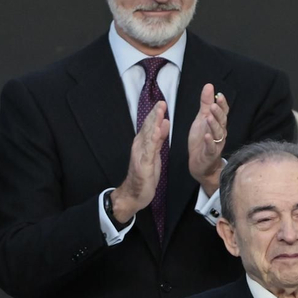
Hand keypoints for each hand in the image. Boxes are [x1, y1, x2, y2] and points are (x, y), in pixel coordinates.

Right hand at [112, 102, 169, 223]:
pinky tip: (156, 131)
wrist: (133, 194)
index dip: (155, 114)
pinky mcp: (143, 163)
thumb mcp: (155, 155)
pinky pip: (149, 149)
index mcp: (143, 144)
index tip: (162, 103)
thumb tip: (164, 123)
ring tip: (159, 111)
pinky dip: (152, 139)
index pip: (149, 126)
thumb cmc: (144, 176)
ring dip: (154, 122)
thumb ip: (159, 139)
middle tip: (161, 102)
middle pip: (147, 127)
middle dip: (154, 114)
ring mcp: (140, 154)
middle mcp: (139, 146)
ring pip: (148, 135)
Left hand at [187, 83, 229, 195]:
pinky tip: (207, 136)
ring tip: (209, 118)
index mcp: (218, 124)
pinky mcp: (210, 154)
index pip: (223, 112)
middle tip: (214, 106)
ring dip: (214, 125)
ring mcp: (216, 144)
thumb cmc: (201, 140)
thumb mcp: (202, 119)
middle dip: (218, 114)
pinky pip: (211, 148)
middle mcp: (220, 133)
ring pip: (218, 134)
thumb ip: (206, 104)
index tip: (219, 96)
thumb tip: (209, 86)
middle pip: (222, 122)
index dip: (222, 105)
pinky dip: (210, 142)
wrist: (200, 163)